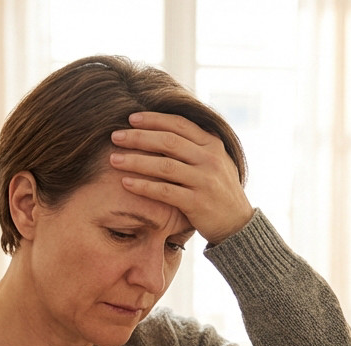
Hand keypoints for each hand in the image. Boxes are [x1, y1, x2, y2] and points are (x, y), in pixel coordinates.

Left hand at [109, 112, 253, 245]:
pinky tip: (126, 183)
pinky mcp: (198, 203)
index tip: (131, 118)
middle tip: (115, 136)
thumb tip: (164, 125)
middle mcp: (210, 159)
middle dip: (138, 137)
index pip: (179, 124)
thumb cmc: (218, 189)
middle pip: (168, 141)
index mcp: (212, 144)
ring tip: (113, 159)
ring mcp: (205, 180)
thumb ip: (195, 144)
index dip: (153, 119)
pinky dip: (143, 186)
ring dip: (136, 161)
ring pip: (164, 165)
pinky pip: (165, 191)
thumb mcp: (215, 160)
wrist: (237, 223)